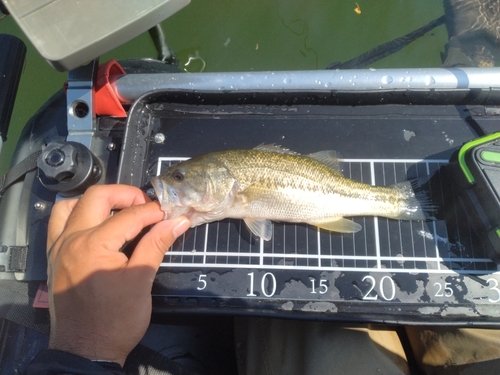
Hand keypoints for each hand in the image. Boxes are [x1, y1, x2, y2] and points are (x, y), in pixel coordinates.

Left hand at [46, 184, 189, 365]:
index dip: (153, 212)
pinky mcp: (54, 256)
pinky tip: (97, 225)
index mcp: (94, 245)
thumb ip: (156, 245)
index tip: (170, 214)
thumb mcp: (141, 281)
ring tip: (120, 211)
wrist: (86, 350)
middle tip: (147, 207)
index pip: (128, 215)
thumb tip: (178, 221)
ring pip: (72, 205)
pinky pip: (59, 223)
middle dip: (126, 195)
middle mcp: (71, 239)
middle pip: (97, 196)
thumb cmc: (116, 320)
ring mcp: (58, 247)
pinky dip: (78, 215)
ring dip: (97, 201)